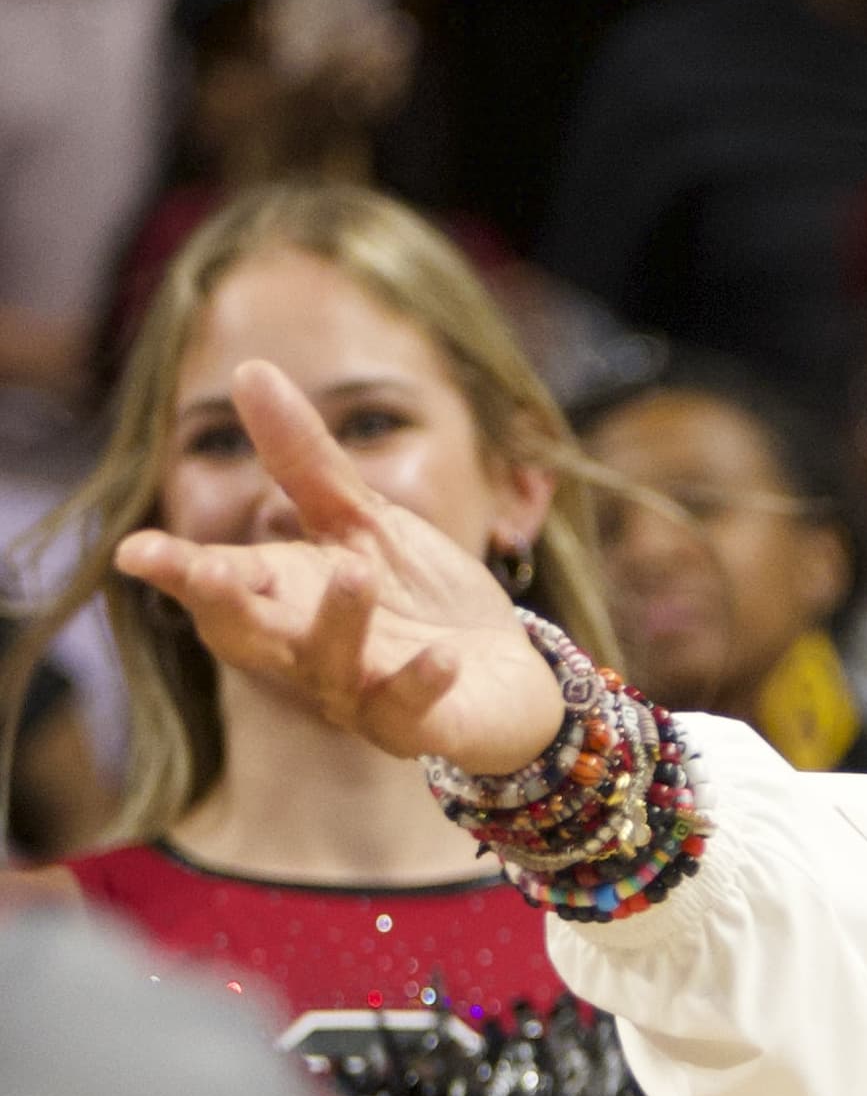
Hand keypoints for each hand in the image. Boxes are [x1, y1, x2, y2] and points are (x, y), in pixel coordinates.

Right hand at [116, 359, 563, 776]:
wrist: (503, 672)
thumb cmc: (418, 594)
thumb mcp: (361, 517)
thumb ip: (304, 459)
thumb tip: (247, 370)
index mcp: (284, 598)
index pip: (220, 582)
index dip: (177, 569)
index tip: (133, 551)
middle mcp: (307, 653)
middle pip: (248, 636)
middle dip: (224, 604)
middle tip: (209, 569)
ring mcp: (361, 694)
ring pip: (331, 667)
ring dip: (339, 620)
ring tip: (356, 569)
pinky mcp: (422, 725)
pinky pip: (412, 711)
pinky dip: (423, 683)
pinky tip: (444, 656)